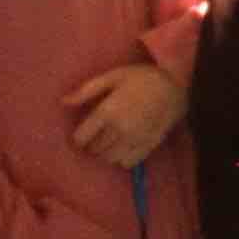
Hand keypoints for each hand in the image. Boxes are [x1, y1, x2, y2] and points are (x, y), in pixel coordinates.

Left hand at [61, 58, 184, 168]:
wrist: (175, 86)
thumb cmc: (142, 77)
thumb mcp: (113, 76)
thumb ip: (86, 90)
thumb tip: (63, 102)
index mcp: (107, 112)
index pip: (82, 138)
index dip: (78, 138)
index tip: (81, 134)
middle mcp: (119, 129)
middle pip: (95, 150)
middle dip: (92, 145)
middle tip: (96, 137)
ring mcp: (134, 140)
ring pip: (110, 158)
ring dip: (105, 153)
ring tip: (109, 143)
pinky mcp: (148, 146)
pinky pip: (127, 162)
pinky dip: (121, 159)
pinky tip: (123, 148)